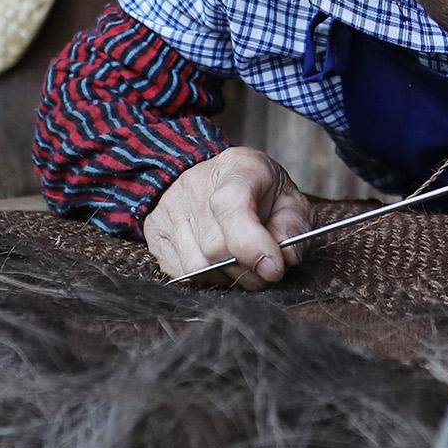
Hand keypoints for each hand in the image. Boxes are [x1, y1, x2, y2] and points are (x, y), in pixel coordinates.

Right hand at [143, 147, 314, 287]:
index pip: (231, 206)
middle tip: (263, 270)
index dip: (253, 244)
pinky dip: (206, 278)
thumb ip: (293, 227)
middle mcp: (194, 186)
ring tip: (240, 264)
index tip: (273, 268)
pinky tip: (218, 263)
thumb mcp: (288, 198)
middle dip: (247, 270)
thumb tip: (284, 259)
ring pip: (198, 266)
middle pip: (216, 247)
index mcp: (236, 169)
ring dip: (226, 277)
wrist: (216, 175)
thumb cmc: (258, 191)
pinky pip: (182, 273)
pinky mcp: (155, 232)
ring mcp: (169, 209)